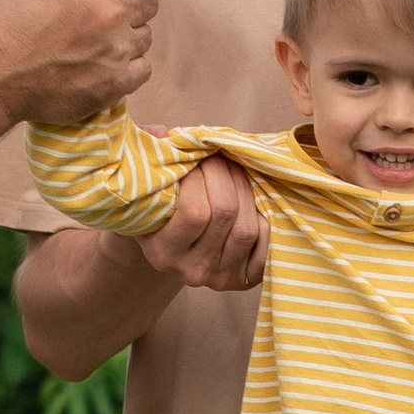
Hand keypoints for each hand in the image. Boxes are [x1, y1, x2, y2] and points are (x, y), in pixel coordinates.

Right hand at [0, 0, 163, 130]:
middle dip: (129, 5)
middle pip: (149, 4)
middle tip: (102, 14)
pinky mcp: (113, 83)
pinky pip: (141, 69)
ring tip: (92, 42)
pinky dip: (125, 67)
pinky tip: (99, 64)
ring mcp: (115, 50)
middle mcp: (111, 13)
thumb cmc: (4, 17)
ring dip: (125, 37)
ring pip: (144, 37)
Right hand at [136, 152, 268, 289]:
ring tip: (234, 172)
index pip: (194, 211)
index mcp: (161, 252)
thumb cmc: (159, 209)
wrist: (170, 247)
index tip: (197, 158)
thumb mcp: (147, 187)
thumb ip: (152, 159)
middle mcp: (191, 271)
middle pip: (225, 214)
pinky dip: (263, 216)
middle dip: (226, 174)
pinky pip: (266, 243)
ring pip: (247, 227)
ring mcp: (220, 277)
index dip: (202, 175)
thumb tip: (162, 134)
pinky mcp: (244, 279)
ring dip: (245, 190)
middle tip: (219, 157)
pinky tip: (249, 200)